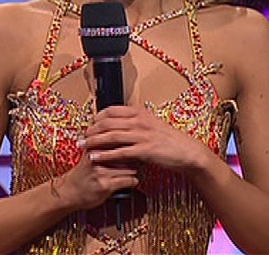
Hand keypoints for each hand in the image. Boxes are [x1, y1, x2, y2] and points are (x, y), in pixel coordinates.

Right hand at [53, 143, 137, 210]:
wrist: (69, 191)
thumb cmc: (84, 171)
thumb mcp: (91, 152)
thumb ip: (105, 142)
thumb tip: (125, 132)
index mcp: (94, 145)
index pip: (120, 138)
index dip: (130, 143)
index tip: (135, 146)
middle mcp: (97, 156)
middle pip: (128, 152)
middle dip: (135, 157)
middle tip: (138, 160)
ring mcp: (101, 171)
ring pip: (131, 167)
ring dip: (134, 171)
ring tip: (132, 172)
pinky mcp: (105, 185)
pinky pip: (129, 180)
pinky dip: (132, 182)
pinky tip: (129, 182)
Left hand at [82, 105, 212, 174]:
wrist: (187, 151)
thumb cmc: (170, 140)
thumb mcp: (153, 125)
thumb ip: (137, 123)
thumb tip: (121, 125)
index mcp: (141, 113)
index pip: (112, 110)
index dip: (97, 117)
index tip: (90, 125)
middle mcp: (140, 121)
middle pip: (107, 123)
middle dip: (91, 130)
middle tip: (80, 137)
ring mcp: (142, 135)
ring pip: (111, 136)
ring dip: (94, 142)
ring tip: (82, 146)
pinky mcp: (145, 150)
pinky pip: (119, 152)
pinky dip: (105, 155)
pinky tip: (95, 158)